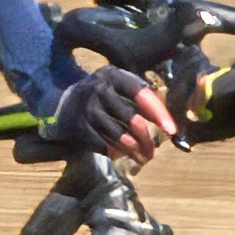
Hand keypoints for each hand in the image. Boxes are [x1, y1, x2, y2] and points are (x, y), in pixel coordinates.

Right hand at [51, 58, 180, 164]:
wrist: (64, 103)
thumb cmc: (103, 96)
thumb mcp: (119, 87)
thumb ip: (141, 99)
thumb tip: (166, 121)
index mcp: (114, 76)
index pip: (142, 95)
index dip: (159, 113)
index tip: (171, 130)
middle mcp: (100, 90)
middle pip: (132, 120)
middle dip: (146, 140)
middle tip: (152, 152)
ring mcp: (88, 109)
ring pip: (119, 137)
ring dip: (134, 151)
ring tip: (143, 158)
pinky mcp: (79, 127)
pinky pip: (103, 146)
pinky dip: (115, 153)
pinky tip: (122, 155)